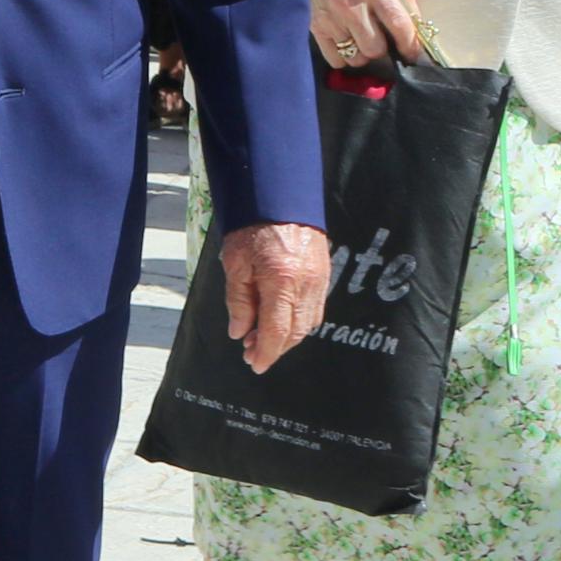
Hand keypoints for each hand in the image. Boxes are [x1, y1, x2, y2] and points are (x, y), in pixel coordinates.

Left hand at [217, 221, 329, 372]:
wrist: (281, 195)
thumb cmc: (253, 226)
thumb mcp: (235, 263)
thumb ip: (238, 301)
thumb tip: (240, 332)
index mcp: (281, 281)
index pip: (276, 331)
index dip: (266, 353)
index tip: (255, 365)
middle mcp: (305, 284)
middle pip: (294, 332)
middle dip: (274, 348)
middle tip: (252, 353)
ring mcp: (319, 279)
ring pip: (308, 323)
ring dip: (287, 337)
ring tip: (261, 336)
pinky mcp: (324, 273)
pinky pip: (316, 308)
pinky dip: (299, 321)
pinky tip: (281, 319)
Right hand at [307, 0, 419, 66]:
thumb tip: (415, 23)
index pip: (398, 24)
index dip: (410, 44)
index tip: (412, 52)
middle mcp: (351, 4)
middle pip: (375, 48)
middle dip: (383, 47)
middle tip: (382, 37)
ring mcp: (331, 17)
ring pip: (356, 57)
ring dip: (364, 52)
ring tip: (363, 38)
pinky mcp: (315, 26)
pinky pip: (335, 59)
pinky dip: (344, 56)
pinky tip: (347, 41)